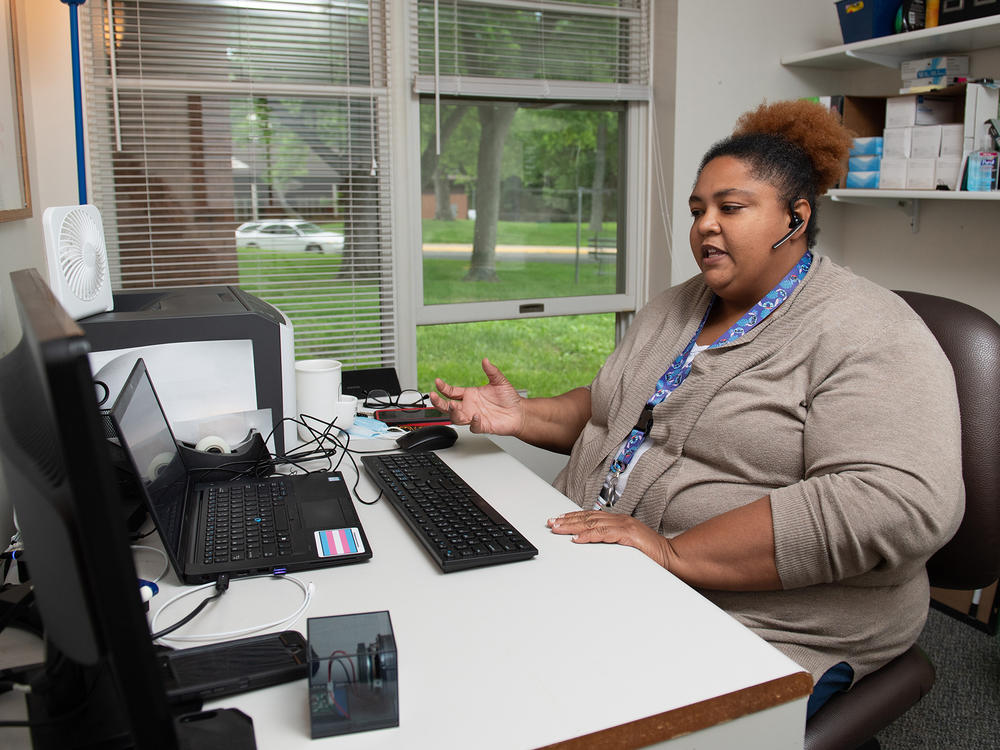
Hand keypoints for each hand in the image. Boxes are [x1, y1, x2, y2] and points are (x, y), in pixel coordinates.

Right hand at [429, 358, 525, 436]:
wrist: (520, 412)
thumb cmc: (509, 398)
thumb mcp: (499, 381)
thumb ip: (492, 371)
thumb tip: (486, 360)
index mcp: (470, 395)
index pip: (451, 392)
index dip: (443, 388)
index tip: (437, 382)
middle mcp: (469, 406)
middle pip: (447, 407)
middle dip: (438, 402)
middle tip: (433, 396)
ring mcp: (474, 417)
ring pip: (456, 418)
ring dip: (453, 412)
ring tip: (453, 405)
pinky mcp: (482, 426)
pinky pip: (473, 427)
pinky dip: (473, 422)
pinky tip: (476, 416)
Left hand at [547, 510, 671, 568]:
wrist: (672, 557)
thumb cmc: (651, 553)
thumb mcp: (627, 544)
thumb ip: (612, 540)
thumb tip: (591, 542)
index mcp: (619, 521)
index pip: (591, 516)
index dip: (573, 517)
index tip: (558, 520)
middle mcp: (620, 520)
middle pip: (588, 517)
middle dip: (567, 520)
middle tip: (551, 523)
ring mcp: (625, 526)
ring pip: (593, 524)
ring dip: (573, 526)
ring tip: (558, 529)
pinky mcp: (629, 536)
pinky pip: (604, 534)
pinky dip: (589, 536)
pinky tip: (578, 539)